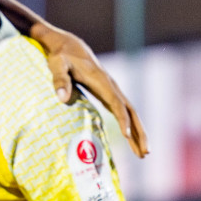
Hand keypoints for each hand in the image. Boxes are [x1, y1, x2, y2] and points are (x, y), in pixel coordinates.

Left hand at [31, 22, 149, 158]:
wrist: (68, 45)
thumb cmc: (60, 56)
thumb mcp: (56, 65)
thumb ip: (59, 80)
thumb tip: (62, 98)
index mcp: (101, 80)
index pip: (115, 102)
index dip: (122, 119)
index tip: (126, 135)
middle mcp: (111, 85)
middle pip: (131, 111)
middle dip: (139, 132)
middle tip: (145, 153)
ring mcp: (112, 90)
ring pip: (130, 113)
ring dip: (138, 133)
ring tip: (143, 154)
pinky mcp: (108, 94)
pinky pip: (123, 112)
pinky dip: (130, 126)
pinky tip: (131, 140)